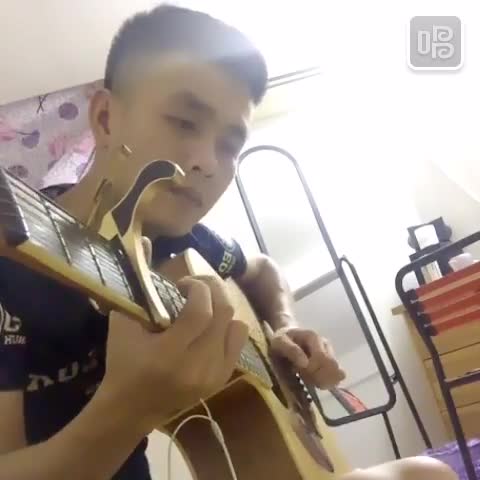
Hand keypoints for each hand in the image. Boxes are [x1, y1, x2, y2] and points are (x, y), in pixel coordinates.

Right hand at [99, 275, 248, 431]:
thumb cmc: (123, 365)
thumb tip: (152, 261)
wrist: (131, 409)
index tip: (183, 283)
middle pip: (224, 315)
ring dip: (222, 308)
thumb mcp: (122, 327)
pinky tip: (211, 325)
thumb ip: (139, 294)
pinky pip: (238, 344)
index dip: (198, 288)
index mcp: (170, 354)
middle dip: (213, 290)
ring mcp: (213, 376)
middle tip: (197, 284)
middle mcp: (198, 366)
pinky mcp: (221, 381)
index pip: (201, 312)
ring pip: (237, 327)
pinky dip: (228, 328)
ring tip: (205, 304)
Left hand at [270, 326, 345, 388]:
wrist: (286, 337)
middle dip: (318, 377)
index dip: (312, 369)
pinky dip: (326, 383)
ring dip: (322, 381)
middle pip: (332, 367)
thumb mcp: (279, 341)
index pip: (322, 358)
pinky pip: (336, 378)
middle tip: (303, 376)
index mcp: (313, 337)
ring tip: (308, 378)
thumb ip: (291, 350)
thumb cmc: (282, 339)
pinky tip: (315, 381)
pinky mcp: (331, 364)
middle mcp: (325, 345)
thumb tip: (305, 363)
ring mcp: (330, 354)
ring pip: (336, 374)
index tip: (299, 371)